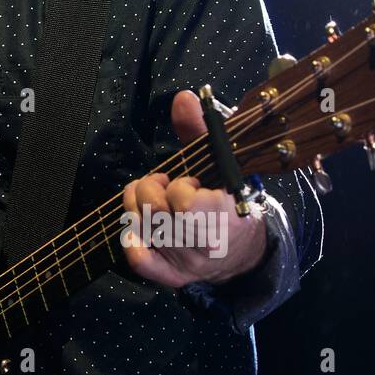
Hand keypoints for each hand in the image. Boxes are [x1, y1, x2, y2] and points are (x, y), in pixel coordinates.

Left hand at [120, 90, 267, 288]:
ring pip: (142, 230)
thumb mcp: (222, 164)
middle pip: (155, 212)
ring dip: (135, 205)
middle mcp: (204, 245)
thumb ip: (200, 131)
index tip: (187, 181)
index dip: (179, 186)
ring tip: (151, 196)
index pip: (185, 203)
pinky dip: (130, 240)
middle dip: (151, 189)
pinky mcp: (172, 276)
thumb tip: (184, 98)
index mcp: (224, 217)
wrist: (244, 250)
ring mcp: (186, 263)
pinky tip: (135, 223)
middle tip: (162, 183)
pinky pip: (140, 261)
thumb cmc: (230, 199)